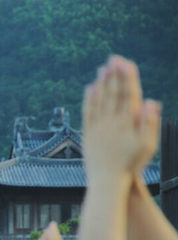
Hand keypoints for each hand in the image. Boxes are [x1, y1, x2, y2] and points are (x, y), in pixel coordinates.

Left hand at [82, 56, 161, 180]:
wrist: (106, 180)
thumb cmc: (130, 164)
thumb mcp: (147, 146)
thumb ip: (149, 123)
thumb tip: (152, 102)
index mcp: (127, 123)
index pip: (128, 94)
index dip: (127, 77)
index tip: (126, 63)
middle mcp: (110, 122)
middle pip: (113, 93)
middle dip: (113, 75)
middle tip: (113, 58)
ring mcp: (97, 126)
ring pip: (99, 100)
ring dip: (101, 82)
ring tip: (103, 68)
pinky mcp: (88, 133)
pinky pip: (88, 111)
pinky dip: (89, 98)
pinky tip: (90, 88)